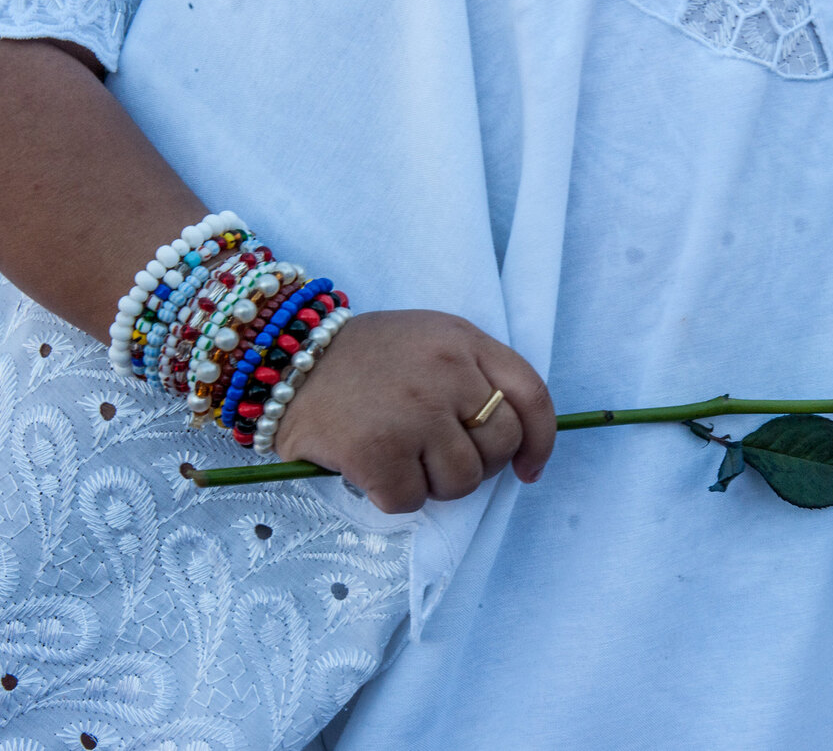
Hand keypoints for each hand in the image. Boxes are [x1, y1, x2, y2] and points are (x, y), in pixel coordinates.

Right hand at [273, 310, 555, 512]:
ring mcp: (413, 411)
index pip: (531, 396)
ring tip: (400, 458)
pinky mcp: (377, 450)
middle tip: (436, 457)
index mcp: (463, 341)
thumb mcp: (431, 342)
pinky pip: (412, 501)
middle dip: (476, 465)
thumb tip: (519, 450)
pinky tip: (372, 470)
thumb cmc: (364, 359)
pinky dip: (393, 497)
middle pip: (500, 446)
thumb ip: (475, 377)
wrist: (282, 358)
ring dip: (434, 484)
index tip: (527, 468)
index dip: (539, 441)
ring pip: (463, 481)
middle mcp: (446, 371)